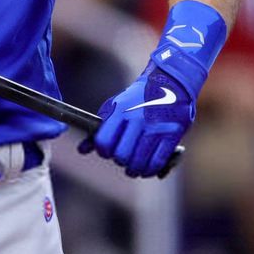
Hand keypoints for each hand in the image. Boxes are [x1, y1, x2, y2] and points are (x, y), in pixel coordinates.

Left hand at [78, 64, 193, 177]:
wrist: (171, 83)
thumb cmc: (138, 98)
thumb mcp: (116, 106)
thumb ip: (100, 129)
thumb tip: (81, 150)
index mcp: (120, 110)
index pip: (104, 142)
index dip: (103, 152)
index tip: (107, 152)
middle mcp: (137, 119)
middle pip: (122, 155)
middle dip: (120, 161)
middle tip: (122, 159)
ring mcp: (156, 128)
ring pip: (139, 162)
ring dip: (134, 170)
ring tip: (133, 168)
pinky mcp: (172, 135)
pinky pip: (157, 162)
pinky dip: (149, 170)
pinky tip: (146, 169)